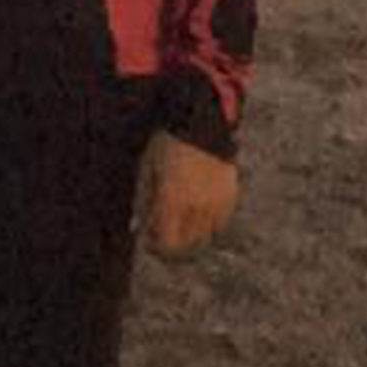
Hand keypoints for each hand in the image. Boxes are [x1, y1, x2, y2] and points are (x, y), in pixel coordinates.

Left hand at [137, 130, 238, 258]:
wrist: (199, 120)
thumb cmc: (166, 143)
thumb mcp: (147, 169)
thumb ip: (142, 202)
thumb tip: (136, 228)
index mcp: (172, 200)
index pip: (167, 244)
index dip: (156, 247)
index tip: (148, 241)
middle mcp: (196, 207)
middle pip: (187, 245)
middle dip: (172, 243)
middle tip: (162, 233)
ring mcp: (217, 202)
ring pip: (205, 236)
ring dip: (190, 234)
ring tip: (179, 220)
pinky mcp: (230, 196)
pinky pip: (220, 222)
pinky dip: (208, 223)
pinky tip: (197, 210)